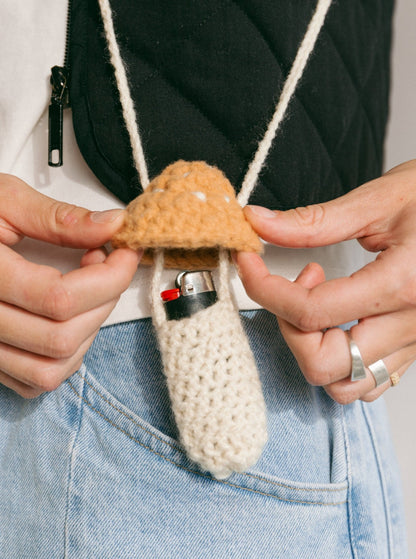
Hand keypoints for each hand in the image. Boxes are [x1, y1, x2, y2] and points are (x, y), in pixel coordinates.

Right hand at [0, 174, 140, 397]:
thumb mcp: (3, 199)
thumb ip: (58, 217)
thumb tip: (112, 226)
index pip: (60, 299)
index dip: (109, 276)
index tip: (124, 251)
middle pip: (61, 337)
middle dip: (103, 300)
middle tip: (105, 264)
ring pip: (51, 369)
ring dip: (88, 331)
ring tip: (87, 290)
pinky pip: (36, 381)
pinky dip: (66, 356)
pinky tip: (69, 317)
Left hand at [235, 160, 415, 403]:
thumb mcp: (382, 198)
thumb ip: (314, 220)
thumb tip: (258, 223)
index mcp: (403, 284)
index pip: (311, 312)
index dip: (263, 288)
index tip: (248, 263)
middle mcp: (412, 324)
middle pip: (324, 364)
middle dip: (290, 328)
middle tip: (296, 285)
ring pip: (346, 385)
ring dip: (314, 350)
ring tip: (322, 302)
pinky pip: (370, 381)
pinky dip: (340, 362)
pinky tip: (340, 322)